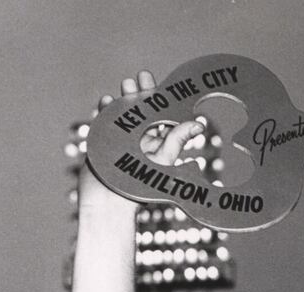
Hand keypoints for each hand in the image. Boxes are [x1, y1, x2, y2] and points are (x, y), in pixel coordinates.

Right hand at [78, 70, 207, 224]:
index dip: (157, 97)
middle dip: (140, 93)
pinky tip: (107, 100)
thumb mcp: (162, 159)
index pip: (159, 115)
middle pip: (140, 110)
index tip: (155, 81)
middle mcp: (139, 138)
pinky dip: (105, 109)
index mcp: (156, 141)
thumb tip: (199, 124)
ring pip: (122, 113)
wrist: (110, 202)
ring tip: (126, 84)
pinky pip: (104, 121)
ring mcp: (120, 138)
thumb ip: (176, 139)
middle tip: (140, 78)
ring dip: (124, 98)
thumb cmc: (141, 184)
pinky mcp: (103, 141)